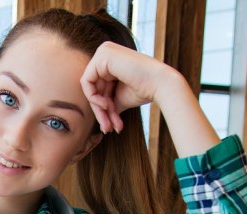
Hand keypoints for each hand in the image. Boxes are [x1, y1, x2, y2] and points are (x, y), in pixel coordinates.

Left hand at [80, 41, 218, 155]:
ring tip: (110, 123)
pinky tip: (106, 105)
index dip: (102, 108)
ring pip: (89, 87)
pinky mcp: (102, 55)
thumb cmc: (144, 90)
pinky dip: (93, 97)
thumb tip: (99, 120)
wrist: (161, 85)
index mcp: (110, 59)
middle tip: (108, 129)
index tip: (111, 125)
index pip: (97, 86)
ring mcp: (104, 51)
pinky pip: (86, 81)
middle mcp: (105, 51)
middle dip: (101, 111)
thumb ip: (106, 102)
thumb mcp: (119, 98)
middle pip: (93, 88)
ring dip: (99, 109)